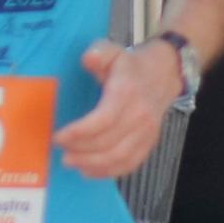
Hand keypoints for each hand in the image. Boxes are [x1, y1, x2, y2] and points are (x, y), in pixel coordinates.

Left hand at [50, 36, 173, 180]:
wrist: (164, 73)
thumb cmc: (131, 65)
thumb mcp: (112, 51)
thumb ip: (98, 53)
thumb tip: (88, 60)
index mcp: (126, 93)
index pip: (103, 120)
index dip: (79, 132)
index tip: (58, 136)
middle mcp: (139, 116)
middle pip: (108, 143)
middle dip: (81, 151)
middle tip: (61, 152)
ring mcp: (147, 132)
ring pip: (119, 157)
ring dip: (92, 165)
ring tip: (71, 162)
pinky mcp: (149, 143)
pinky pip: (130, 163)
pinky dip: (109, 172)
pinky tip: (90, 171)